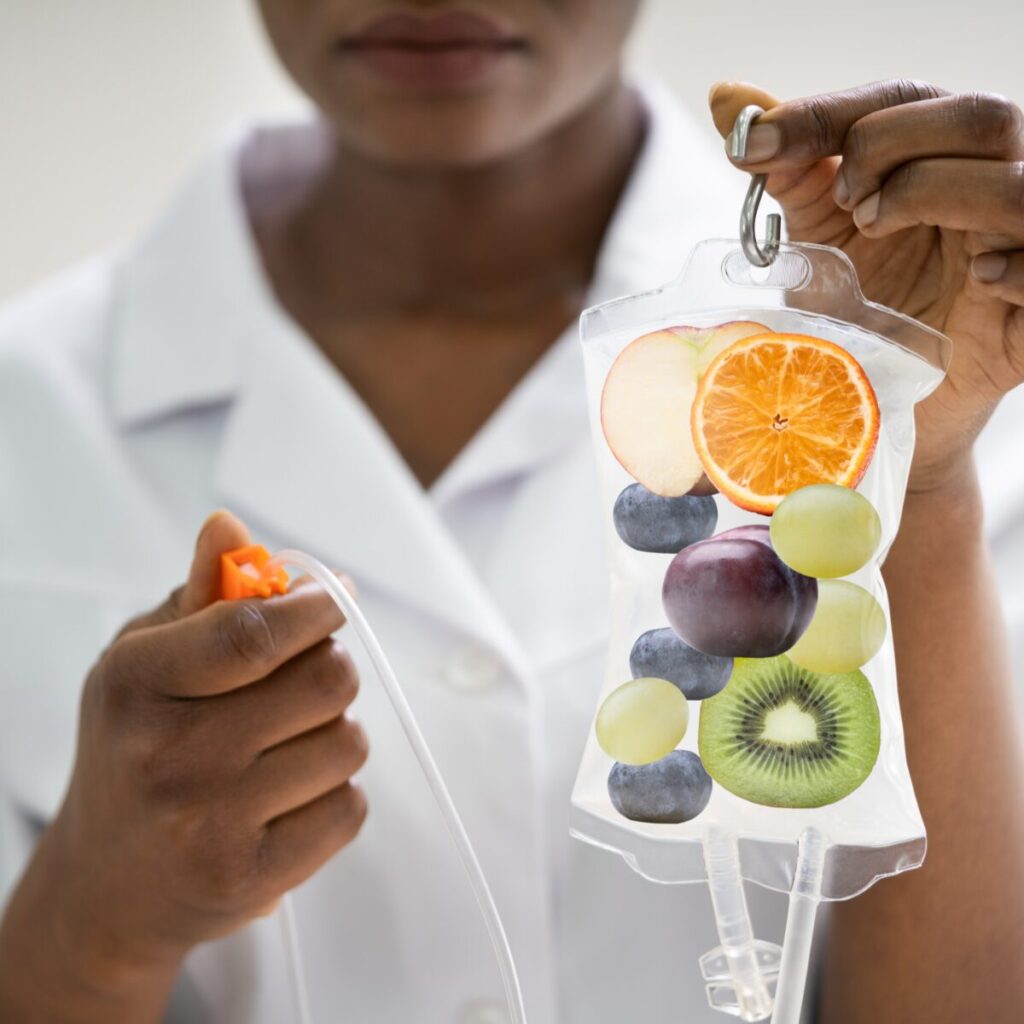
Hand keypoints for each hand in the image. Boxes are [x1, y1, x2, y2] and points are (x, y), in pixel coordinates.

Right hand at [0, 512, 366, 1019]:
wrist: (104, 887)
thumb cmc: (135, 752)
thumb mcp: (144, 661)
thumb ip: (198, 593)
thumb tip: (230, 526)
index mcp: (136, 683)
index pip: (253, 632)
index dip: (315, 607)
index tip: (332, 598)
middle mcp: (169, 754)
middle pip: (326, 679)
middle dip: (330, 668)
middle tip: (303, 681)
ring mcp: (209, 824)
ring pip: (348, 742)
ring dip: (334, 735)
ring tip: (288, 747)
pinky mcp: (248, 878)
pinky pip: (350, 808)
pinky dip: (335, 795)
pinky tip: (289, 799)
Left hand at [710, 80, 1023, 492]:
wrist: (876, 403)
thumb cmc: (859, 310)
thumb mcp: (818, 235)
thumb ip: (788, 168)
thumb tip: (728, 99)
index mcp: (941, 157)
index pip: (903, 98)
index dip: (827, 113)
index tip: (754, 143)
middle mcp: (993, 185)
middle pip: (979, 117)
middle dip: (891, 146)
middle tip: (843, 202)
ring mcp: (1021, 246)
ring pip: (1019, 183)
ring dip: (938, 192)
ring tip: (877, 229)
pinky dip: (1014, 266)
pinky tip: (975, 278)